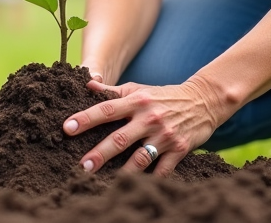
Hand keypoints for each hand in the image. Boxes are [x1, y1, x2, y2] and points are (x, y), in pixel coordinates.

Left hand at [62, 75, 227, 177]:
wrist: (203, 100)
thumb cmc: (162, 96)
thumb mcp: (138, 89)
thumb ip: (112, 90)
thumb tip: (86, 82)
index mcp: (136, 101)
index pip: (106, 109)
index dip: (86, 118)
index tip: (67, 128)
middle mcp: (149, 118)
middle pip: (120, 138)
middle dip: (99, 153)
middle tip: (82, 166)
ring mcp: (164, 135)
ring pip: (140, 158)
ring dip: (121, 171)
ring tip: (102, 182)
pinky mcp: (179, 150)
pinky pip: (162, 170)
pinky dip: (149, 179)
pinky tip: (133, 187)